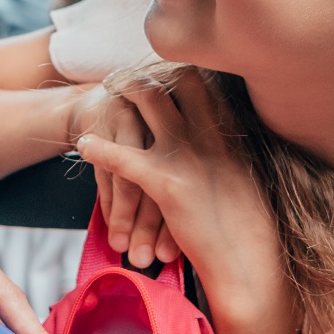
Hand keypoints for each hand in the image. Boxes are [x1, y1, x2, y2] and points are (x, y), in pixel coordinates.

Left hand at [74, 78, 285, 320]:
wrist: (250, 265)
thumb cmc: (249, 230)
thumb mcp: (244, 179)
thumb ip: (226, 153)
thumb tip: (214, 140)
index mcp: (230, 135)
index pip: (203, 83)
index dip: (178, 70)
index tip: (160, 67)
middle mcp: (211, 136)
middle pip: (175, 79)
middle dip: (148, 72)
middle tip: (125, 75)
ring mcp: (189, 156)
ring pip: (148, 102)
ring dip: (123, 91)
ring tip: (106, 91)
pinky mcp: (168, 184)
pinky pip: (124, 157)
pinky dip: (99, 148)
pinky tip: (83, 146)